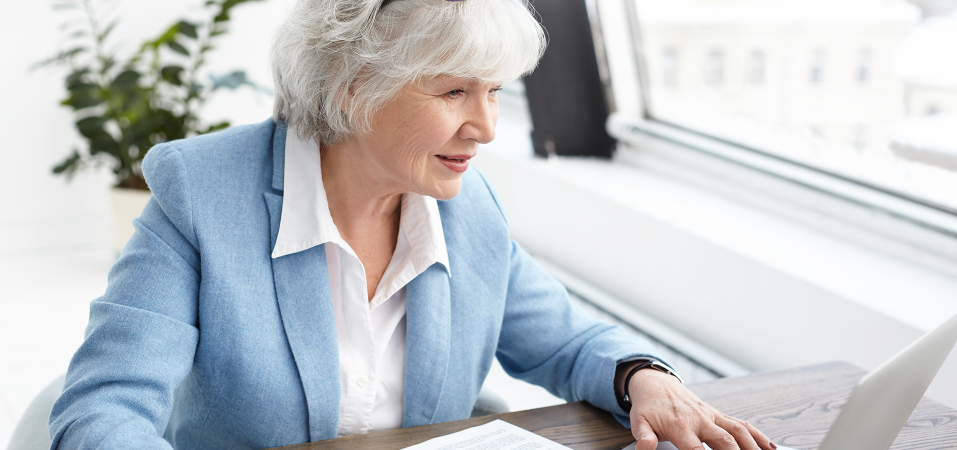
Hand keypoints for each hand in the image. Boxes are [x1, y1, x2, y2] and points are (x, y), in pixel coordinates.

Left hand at [627, 368, 775, 449]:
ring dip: (754, 446)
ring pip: (738, 431)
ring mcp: (711, 416)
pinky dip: (758, 435)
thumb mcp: (639, 422)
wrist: (655, 383)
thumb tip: (643, 449)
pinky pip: (741, 424)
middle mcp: (700, 420)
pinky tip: (770, 447)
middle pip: (724, 441)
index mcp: (680, 426)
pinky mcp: (718, 413)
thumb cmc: (648, 406)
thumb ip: (643, 437)